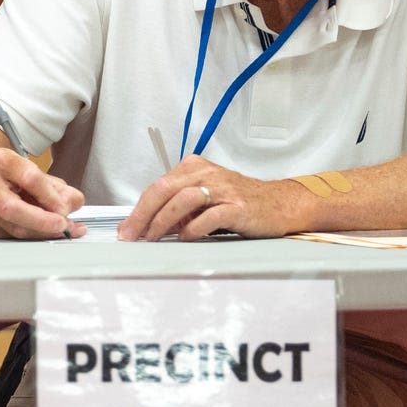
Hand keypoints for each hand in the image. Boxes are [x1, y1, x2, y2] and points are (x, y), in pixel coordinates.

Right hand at [0, 148, 84, 240]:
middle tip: (62, 225)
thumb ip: (59, 188)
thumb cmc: (14, 177)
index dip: (50, 196)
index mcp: (3, 162)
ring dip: (43, 233)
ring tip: (64, 231)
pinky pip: (15, 238)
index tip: (64, 207)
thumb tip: (73, 203)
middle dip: (42, 221)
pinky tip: (49, 234)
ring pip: (14, 228)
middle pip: (11, 208)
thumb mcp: (38, 173)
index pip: (29, 178)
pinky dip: (36, 238)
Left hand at [120, 157, 307, 242]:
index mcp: (194, 168)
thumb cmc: (239, 201)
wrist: (280, 204)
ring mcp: (223, 189)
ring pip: (183, 200)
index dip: (138, 210)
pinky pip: (209, 216)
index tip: (126, 230)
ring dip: (163, 221)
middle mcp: (206, 173)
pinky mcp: (238, 206)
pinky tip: (185, 239)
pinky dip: (193, 229)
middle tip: (131, 236)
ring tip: (153, 238)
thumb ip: (177, 207)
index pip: (157, 186)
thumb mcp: (204, 197)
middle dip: (143, 215)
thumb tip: (145, 226)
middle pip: (164, 189)